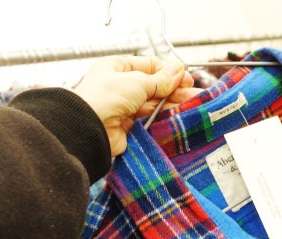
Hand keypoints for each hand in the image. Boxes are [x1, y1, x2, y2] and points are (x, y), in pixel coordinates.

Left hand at [73, 55, 201, 155]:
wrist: (88, 129)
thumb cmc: (103, 98)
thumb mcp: (137, 82)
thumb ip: (160, 79)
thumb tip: (177, 70)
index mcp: (117, 68)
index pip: (149, 66)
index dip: (169, 72)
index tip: (186, 78)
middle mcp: (120, 86)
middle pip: (153, 86)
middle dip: (174, 90)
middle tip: (193, 94)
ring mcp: (124, 106)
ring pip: (153, 104)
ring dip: (172, 105)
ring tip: (191, 106)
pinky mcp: (128, 126)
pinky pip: (149, 120)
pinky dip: (163, 119)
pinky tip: (176, 118)